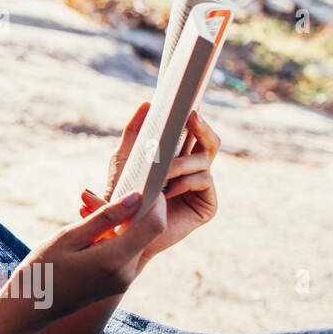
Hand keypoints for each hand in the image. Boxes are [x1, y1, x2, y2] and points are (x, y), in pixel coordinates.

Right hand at [0, 190, 166, 328]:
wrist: (31, 307)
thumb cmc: (43, 269)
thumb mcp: (69, 236)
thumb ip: (105, 217)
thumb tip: (135, 198)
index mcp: (114, 260)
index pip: (153, 225)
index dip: (155, 201)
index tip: (144, 182)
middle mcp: (126, 273)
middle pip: (146, 232)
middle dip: (133, 209)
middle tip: (100, 196)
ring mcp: (123, 280)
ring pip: (135, 241)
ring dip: (121, 223)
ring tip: (84, 214)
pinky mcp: (118, 283)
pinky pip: (125, 253)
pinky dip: (114, 237)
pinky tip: (87, 233)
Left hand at [80, 102, 220, 269]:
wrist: (124, 234)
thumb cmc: (123, 196)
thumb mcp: (124, 160)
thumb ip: (134, 133)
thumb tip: (147, 103)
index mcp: (178, 156)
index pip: (192, 130)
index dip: (194, 115)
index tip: (188, 99)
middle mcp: (194, 169)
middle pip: (209, 139)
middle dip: (201, 125)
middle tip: (190, 115)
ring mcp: (202, 187)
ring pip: (205, 158)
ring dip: (182, 161)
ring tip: (162, 170)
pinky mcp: (207, 205)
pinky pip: (205, 180)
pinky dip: (187, 181)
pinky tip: (168, 190)